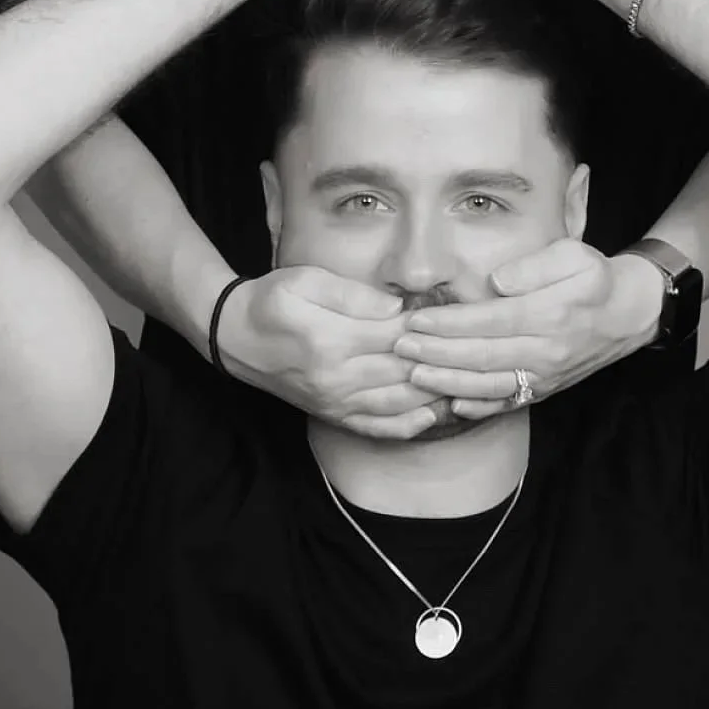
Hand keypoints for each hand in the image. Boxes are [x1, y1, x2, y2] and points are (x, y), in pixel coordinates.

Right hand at [215, 267, 443, 439]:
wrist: (234, 337)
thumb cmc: (271, 300)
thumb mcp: (305, 280)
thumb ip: (353, 295)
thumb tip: (397, 309)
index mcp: (330, 340)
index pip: (395, 336)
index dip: (428, 327)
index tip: (457, 317)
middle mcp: (336, 378)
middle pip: (402, 371)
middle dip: (440, 361)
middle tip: (473, 349)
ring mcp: (334, 402)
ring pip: (396, 404)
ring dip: (433, 394)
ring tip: (465, 380)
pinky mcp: (331, 415)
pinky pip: (375, 428)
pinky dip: (406, 425)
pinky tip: (432, 416)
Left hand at [392, 241, 664, 418]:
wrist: (629, 314)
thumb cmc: (594, 278)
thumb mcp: (573, 255)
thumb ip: (535, 266)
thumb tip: (497, 282)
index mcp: (551, 314)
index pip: (490, 321)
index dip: (450, 323)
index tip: (416, 318)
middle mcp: (547, 351)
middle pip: (483, 356)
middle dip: (437, 352)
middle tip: (400, 346)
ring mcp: (546, 375)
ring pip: (491, 386)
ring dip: (449, 382)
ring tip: (414, 373)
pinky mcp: (545, 389)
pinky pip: (508, 403)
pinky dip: (478, 407)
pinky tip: (450, 403)